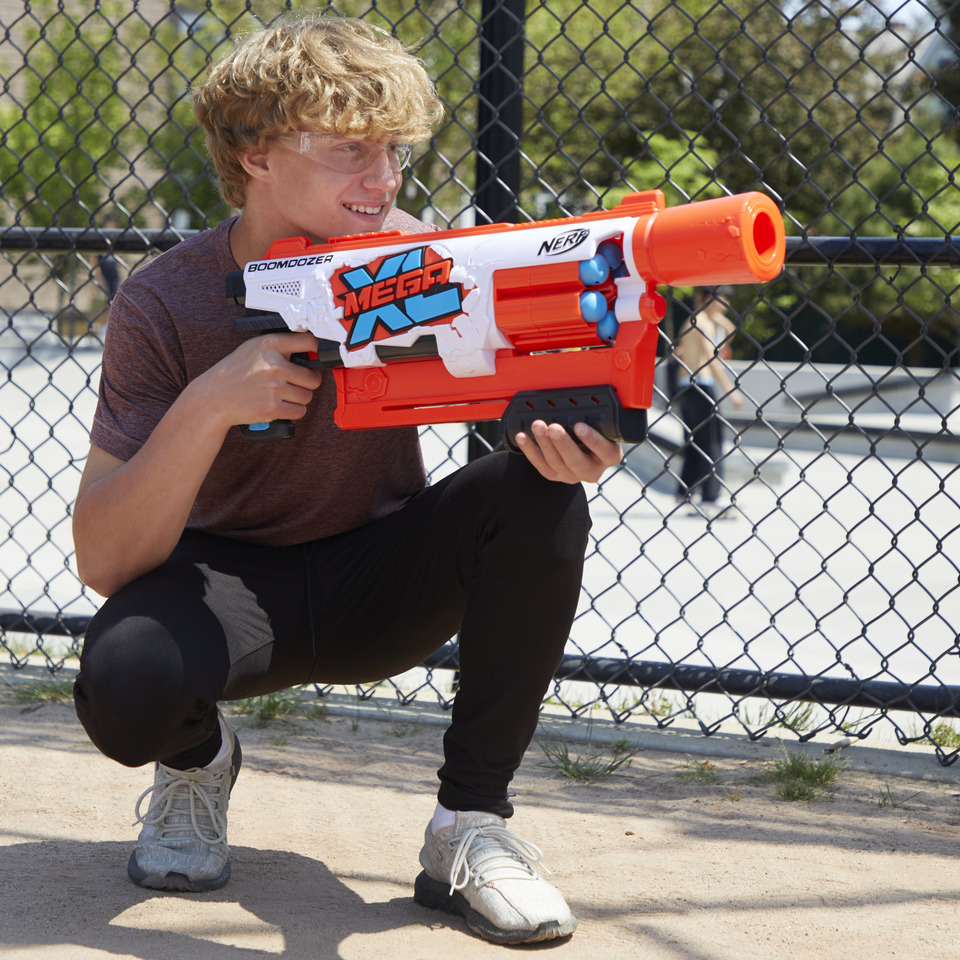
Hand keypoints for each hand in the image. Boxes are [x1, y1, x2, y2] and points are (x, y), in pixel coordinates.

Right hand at [193, 331, 324, 433]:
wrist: (213, 398)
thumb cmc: (235, 373)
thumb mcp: (253, 349)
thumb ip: (280, 347)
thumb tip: (312, 348)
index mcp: (270, 344)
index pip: (309, 341)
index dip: (319, 348)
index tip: (321, 354)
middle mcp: (274, 365)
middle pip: (313, 378)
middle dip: (305, 384)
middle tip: (292, 384)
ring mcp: (274, 387)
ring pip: (307, 396)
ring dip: (298, 399)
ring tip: (281, 395)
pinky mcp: (272, 408)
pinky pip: (299, 411)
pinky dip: (292, 411)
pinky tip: (279, 406)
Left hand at [514, 420, 622, 483]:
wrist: (584, 450)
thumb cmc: (595, 432)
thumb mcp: (603, 427)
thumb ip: (596, 419)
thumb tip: (581, 401)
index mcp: (609, 456)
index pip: (605, 451)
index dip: (592, 440)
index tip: (579, 426)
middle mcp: (592, 470)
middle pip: (576, 461)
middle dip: (563, 443)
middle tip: (553, 427)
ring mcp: (572, 476)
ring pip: (556, 463)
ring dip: (544, 443)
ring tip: (537, 426)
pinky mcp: (554, 475)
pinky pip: (540, 465)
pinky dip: (530, 450)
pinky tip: (523, 437)